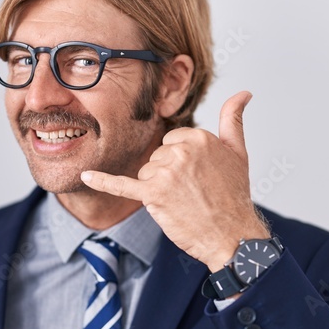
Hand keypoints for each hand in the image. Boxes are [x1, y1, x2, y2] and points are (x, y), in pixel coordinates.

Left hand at [81, 91, 269, 270]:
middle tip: (192, 192)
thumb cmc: (234, 196)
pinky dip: (103, 181)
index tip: (197, 176)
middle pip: (156, 157)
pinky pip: (122, 185)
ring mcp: (165, 173)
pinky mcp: (153, 195)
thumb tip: (243, 92)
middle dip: (168, 175)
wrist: (232, 235)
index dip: (180, 160)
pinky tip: (85, 175)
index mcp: (198, 137)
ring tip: (183, 201)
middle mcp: (181, 151)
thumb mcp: (238, 152)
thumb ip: (233, 119)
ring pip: (146, 173)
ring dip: (158, 189)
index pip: (172, 141)